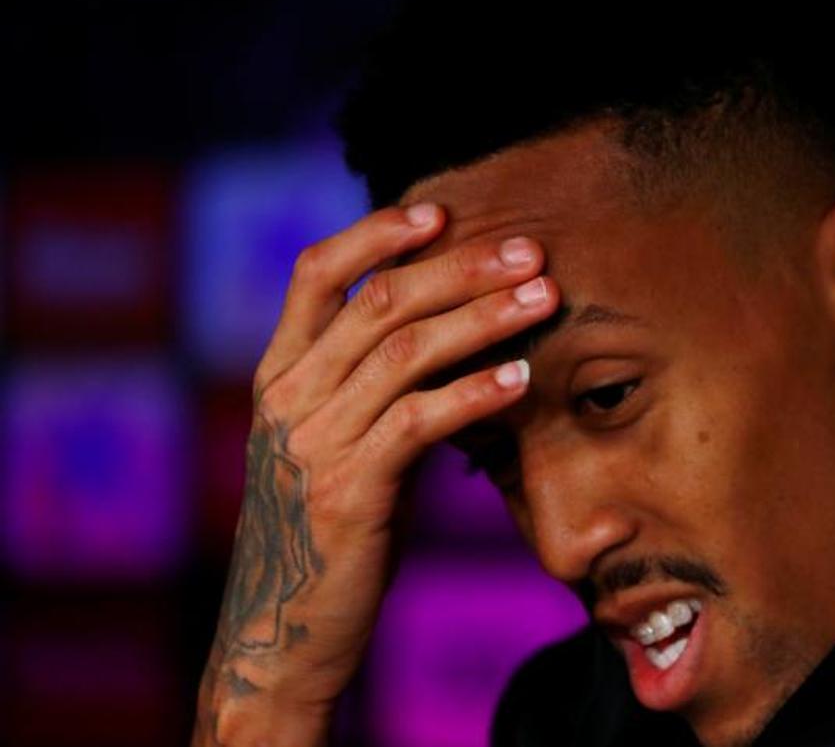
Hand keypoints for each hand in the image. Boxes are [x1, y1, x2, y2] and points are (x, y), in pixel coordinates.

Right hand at [193, 203, 558, 744]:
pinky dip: (474, 393)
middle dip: (459, 268)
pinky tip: (520, 377)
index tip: (442, 211)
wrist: (285, 634)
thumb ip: (374, 387)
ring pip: (402, 353)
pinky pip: (418, 422)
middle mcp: (287, 397)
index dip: (376, 232)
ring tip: (543, 298)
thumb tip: (452, 332)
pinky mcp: (347, 493)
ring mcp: (312, 443)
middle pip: (376, 301)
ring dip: (482, 319)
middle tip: (529, 251)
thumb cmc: (331, 532)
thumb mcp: (340, 444)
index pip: (316, 273)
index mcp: (280, 375)